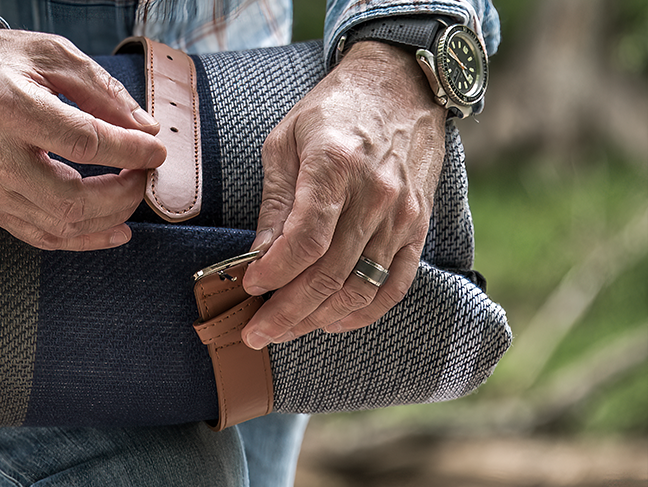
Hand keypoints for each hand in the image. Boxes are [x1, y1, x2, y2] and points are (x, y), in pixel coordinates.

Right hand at [0, 29, 166, 250]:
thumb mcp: (47, 53)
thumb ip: (99, 89)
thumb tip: (144, 129)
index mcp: (9, 107)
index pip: (85, 142)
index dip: (130, 152)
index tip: (156, 150)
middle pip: (73, 198)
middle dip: (124, 193)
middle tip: (144, 175)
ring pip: (59, 225)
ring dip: (108, 219)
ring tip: (131, 198)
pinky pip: (38, 236)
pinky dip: (81, 239)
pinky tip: (111, 229)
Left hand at [240, 41, 447, 347]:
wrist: (399, 87)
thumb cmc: (332, 111)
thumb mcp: (286, 141)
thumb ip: (276, 202)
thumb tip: (258, 254)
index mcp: (336, 166)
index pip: (306, 240)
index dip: (275, 272)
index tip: (250, 287)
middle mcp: (376, 195)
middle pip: (330, 274)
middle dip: (287, 312)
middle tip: (255, 333)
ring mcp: (402, 216)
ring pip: (360, 288)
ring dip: (318, 319)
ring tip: (285, 330)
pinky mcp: (419, 228)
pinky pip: (395, 285)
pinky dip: (363, 312)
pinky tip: (331, 322)